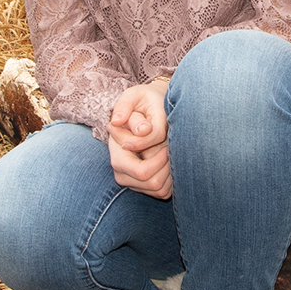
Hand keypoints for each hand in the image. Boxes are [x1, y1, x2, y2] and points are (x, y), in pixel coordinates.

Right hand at [107, 79, 171, 198]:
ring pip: (159, 190)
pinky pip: (163, 193)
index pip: (142, 171)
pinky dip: (172, 181)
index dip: (160, 161)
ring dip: (172, 173)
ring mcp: (131, 182)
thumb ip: (129, 109)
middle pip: (153, 184)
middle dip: (168, 167)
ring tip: (172, 153)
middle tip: (173, 149)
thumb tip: (141, 130)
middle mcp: (121, 172)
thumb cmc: (141, 102)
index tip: (169, 144)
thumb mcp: (133, 96)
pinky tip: (171, 163)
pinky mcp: (143, 186)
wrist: (144, 110)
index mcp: (117, 153)